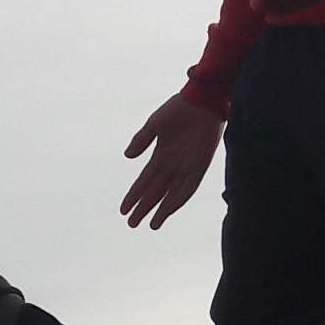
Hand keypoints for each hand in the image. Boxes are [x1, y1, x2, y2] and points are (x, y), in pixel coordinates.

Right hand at [121, 90, 224, 227]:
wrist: (201, 100)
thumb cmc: (179, 109)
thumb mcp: (154, 124)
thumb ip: (141, 140)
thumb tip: (127, 156)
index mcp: (161, 155)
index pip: (144, 181)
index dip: (134, 195)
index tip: (123, 209)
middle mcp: (173, 165)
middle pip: (155, 192)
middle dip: (144, 208)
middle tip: (131, 224)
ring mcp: (186, 167)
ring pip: (171, 194)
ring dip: (161, 209)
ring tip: (151, 224)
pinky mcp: (200, 165)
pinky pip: (188, 187)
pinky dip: (178, 199)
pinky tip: (168, 209)